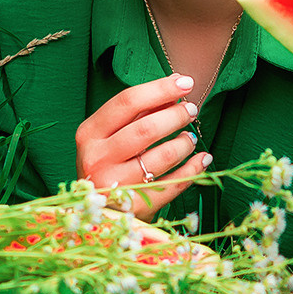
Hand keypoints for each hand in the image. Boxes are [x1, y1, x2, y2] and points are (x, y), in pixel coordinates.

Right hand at [75, 74, 211, 219]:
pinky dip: (193, 169)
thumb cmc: (108, 163)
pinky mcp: (135, 207)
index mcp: (89, 134)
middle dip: (176, 115)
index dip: (160, 89)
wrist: (98, 211)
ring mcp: (115, 185)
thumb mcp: (111, 135)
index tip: (185, 82)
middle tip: (192, 110)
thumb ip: (139, 112)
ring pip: (161, 157)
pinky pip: (173, 184)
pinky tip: (203, 159)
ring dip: (184, 144)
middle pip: (146, 129)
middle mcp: (97, 159)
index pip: (127, 102)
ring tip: (190, 138)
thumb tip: (175, 88)